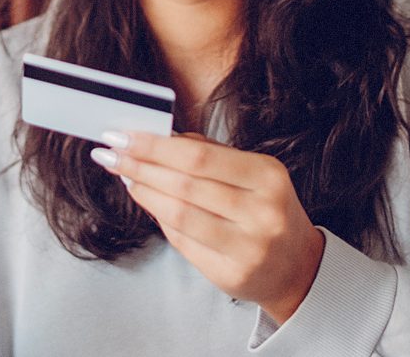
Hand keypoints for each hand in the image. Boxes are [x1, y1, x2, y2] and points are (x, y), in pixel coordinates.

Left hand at [90, 131, 324, 324]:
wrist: (297, 267)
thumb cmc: (267, 210)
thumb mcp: (254, 174)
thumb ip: (210, 154)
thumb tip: (159, 137)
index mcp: (268, 176)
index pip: (199, 157)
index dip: (154, 146)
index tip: (123, 135)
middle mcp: (261, 212)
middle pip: (184, 184)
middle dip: (140, 166)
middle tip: (111, 154)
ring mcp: (248, 248)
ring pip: (178, 214)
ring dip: (144, 192)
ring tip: (125, 176)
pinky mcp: (231, 274)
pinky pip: (182, 242)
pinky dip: (159, 218)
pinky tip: (147, 202)